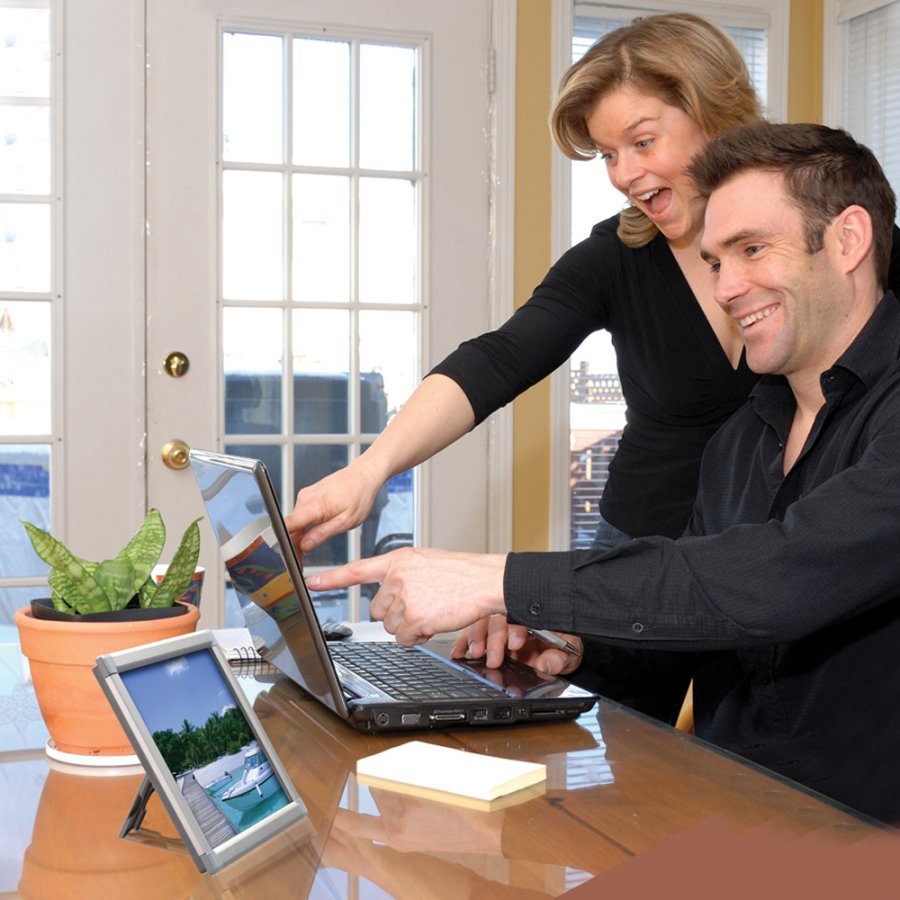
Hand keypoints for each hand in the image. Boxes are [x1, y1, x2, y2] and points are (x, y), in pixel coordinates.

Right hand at [285, 459, 382, 555]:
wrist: (363, 475)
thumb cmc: (359, 496)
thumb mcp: (345, 522)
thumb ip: (322, 534)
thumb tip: (305, 546)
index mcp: (314, 505)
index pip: (287, 525)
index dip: (284, 542)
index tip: (288, 556)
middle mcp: (305, 498)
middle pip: (290, 527)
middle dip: (293, 545)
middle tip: (300, 562)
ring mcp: (305, 495)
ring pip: (295, 522)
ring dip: (299, 536)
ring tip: (307, 550)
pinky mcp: (307, 496)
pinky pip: (301, 514)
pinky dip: (304, 526)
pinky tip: (311, 534)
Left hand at [306, 547, 507, 644]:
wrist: (484, 580)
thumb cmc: (459, 573)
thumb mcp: (425, 562)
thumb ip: (402, 574)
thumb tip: (389, 594)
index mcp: (397, 561)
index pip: (356, 569)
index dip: (331, 578)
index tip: (310, 582)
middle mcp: (396, 578)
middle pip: (378, 610)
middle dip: (396, 614)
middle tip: (420, 604)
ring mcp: (404, 598)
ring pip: (391, 626)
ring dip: (409, 625)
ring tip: (431, 609)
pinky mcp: (414, 618)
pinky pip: (405, 638)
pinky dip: (418, 636)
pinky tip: (434, 620)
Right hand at [452, 616, 582, 675]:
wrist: (558, 652)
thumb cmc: (564, 649)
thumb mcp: (568, 656)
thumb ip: (557, 660)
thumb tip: (544, 665)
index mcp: (537, 614)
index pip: (524, 612)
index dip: (517, 627)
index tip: (516, 644)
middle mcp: (517, 613)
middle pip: (500, 615)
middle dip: (494, 636)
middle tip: (494, 657)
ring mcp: (503, 621)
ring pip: (483, 619)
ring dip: (477, 636)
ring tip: (475, 653)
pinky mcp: (491, 631)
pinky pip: (473, 629)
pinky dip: (465, 640)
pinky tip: (459, 650)